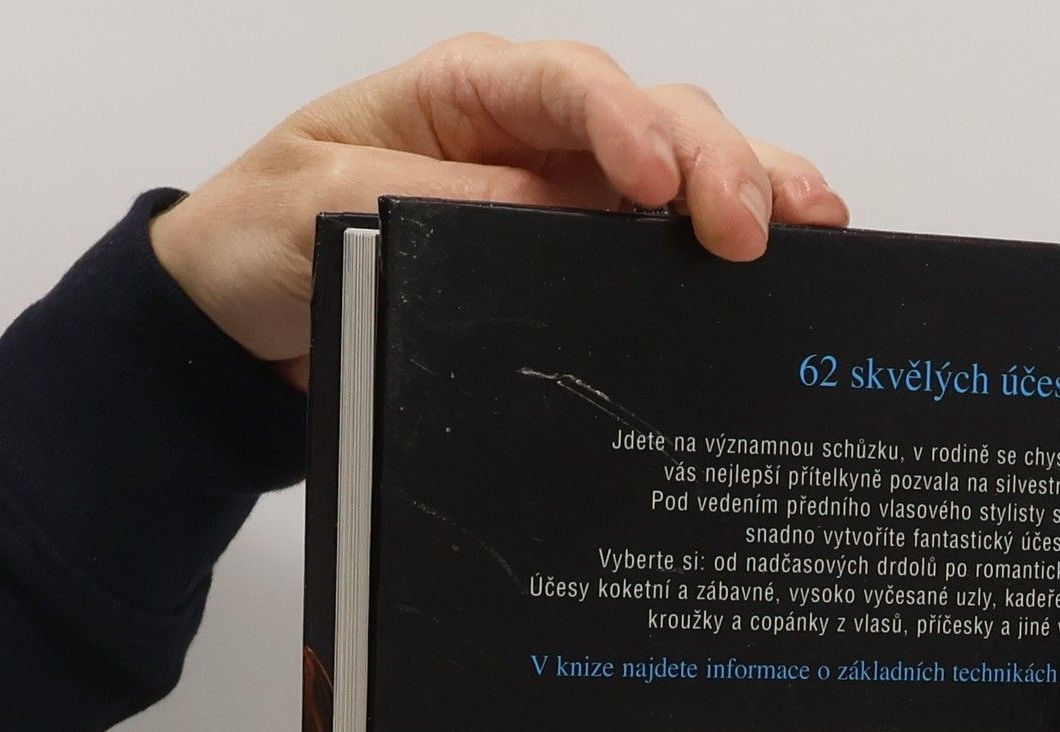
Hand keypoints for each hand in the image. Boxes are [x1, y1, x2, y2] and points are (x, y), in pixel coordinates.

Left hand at [149, 35, 849, 387]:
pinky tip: (782, 260)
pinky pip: (665, 243)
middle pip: (654, 117)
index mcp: (464, 95)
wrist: (248, 318)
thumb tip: (555, 212)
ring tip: (812, 224)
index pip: (566, 86)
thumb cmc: (268, 240)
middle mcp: (531, 133)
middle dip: (717, 163)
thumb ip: (440, 202)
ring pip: (683, 167)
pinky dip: (727, 246)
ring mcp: (566, 194)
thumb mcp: (330, 208)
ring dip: (751, 188)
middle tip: (755, 227)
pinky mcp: (582, 257)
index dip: (627, 127)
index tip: (661, 188)